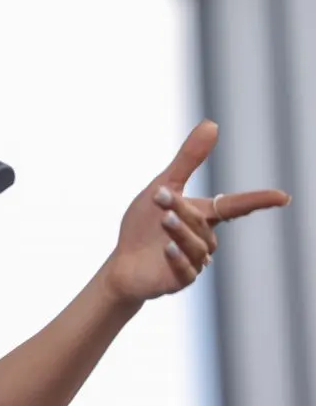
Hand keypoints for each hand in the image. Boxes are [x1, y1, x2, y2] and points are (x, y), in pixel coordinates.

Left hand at [101, 120, 290, 303]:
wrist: (122, 264)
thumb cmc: (144, 225)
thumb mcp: (163, 187)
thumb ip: (188, 160)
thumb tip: (212, 124)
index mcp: (202, 217)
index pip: (234, 206)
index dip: (258, 201)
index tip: (282, 197)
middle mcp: (204, 240)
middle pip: (202, 222)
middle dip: (181, 209)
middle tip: (159, 197)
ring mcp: (193, 263)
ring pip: (196, 245)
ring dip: (180, 231)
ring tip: (163, 219)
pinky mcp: (178, 280)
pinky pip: (186, 271)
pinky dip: (178, 259)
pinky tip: (167, 249)